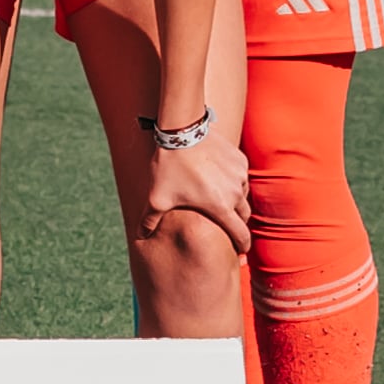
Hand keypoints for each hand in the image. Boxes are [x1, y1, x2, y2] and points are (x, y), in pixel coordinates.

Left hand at [139, 116, 249, 245]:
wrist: (181, 131)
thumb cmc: (169, 167)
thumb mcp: (157, 197)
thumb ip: (150, 220)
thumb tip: (139, 237)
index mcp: (220, 207)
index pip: (240, 234)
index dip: (242, 247)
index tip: (241, 253)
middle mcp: (236, 193)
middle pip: (244, 216)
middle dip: (237, 223)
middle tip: (228, 226)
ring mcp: (240, 175)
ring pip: (243, 195)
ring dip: (235, 201)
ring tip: (220, 200)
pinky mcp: (240, 160)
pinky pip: (241, 177)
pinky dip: (234, 181)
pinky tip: (219, 179)